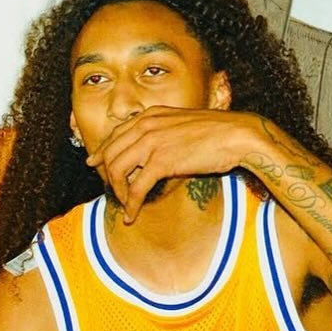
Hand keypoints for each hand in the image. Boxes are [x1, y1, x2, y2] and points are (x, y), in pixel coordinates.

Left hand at [85, 107, 251, 222]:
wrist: (235, 135)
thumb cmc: (215, 132)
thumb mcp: (181, 124)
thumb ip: (163, 132)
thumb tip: (153, 152)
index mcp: (150, 115)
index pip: (115, 134)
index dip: (102, 152)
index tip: (95, 165)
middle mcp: (146, 125)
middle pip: (110, 153)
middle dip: (107, 175)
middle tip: (113, 191)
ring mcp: (152, 142)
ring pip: (117, 170)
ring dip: (118, 192)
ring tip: (125, 204)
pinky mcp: (161, 162)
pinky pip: (135, 188)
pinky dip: (131, 204)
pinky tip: (132, 215)